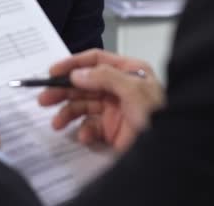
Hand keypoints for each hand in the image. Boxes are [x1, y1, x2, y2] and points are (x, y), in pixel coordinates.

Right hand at [38, 49, 164, 152]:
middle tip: (44, 99)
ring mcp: (114, 109)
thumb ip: (106, 77)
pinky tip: (84, 137)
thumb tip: (78, 73)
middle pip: (84, 84)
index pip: (96, 60)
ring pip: (82, 106)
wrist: (169, 153)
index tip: (52, 72)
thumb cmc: (159, 117)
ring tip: (56, 123)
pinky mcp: (110, 129)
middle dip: (63, 91)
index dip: (73, 64)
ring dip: (67, 113)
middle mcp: (119, 87)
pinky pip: (89, 127)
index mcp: (128, 71)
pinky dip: (83, 132)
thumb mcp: (135, 92)